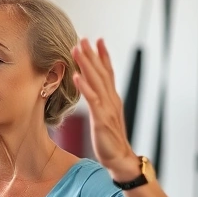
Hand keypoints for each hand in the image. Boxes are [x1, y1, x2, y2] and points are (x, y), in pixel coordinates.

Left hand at [71, 38, 138, 179]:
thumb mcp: (105, 117)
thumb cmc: (110, 140)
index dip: (103, 56)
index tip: (97, 40)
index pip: (109, 72)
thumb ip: (101, 103)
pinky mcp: (101, 118)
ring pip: (96, 81)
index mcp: (112, 99)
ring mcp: (107, 108)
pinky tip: (77, 76)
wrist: (120, 158)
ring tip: (78, 49)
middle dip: (92, 54)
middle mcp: (111, 99)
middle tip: (83, 38)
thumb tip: (94, 93)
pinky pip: (92, 99)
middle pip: (102, 72)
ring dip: (87, 64)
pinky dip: (85, 86)